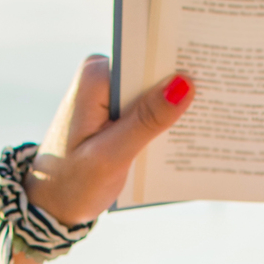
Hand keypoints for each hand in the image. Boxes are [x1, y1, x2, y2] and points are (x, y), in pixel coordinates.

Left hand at [23, 57, 192, 225]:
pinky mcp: (112, 109)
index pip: (146, 58)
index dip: (177, 66)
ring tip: (200, 121)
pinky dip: (160, 121)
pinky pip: (144, 107)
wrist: (50, 204)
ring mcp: (106, 93)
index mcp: (95, 77)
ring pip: (151, 92)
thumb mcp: (112, 155)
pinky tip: (179, 134)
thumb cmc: (73, 183)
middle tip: (213, 101)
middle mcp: (100, 76)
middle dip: (178, 88)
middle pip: (151, 73)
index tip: (208, 74)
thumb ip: (147, 121)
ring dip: (172, 108)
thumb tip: (184, 85)